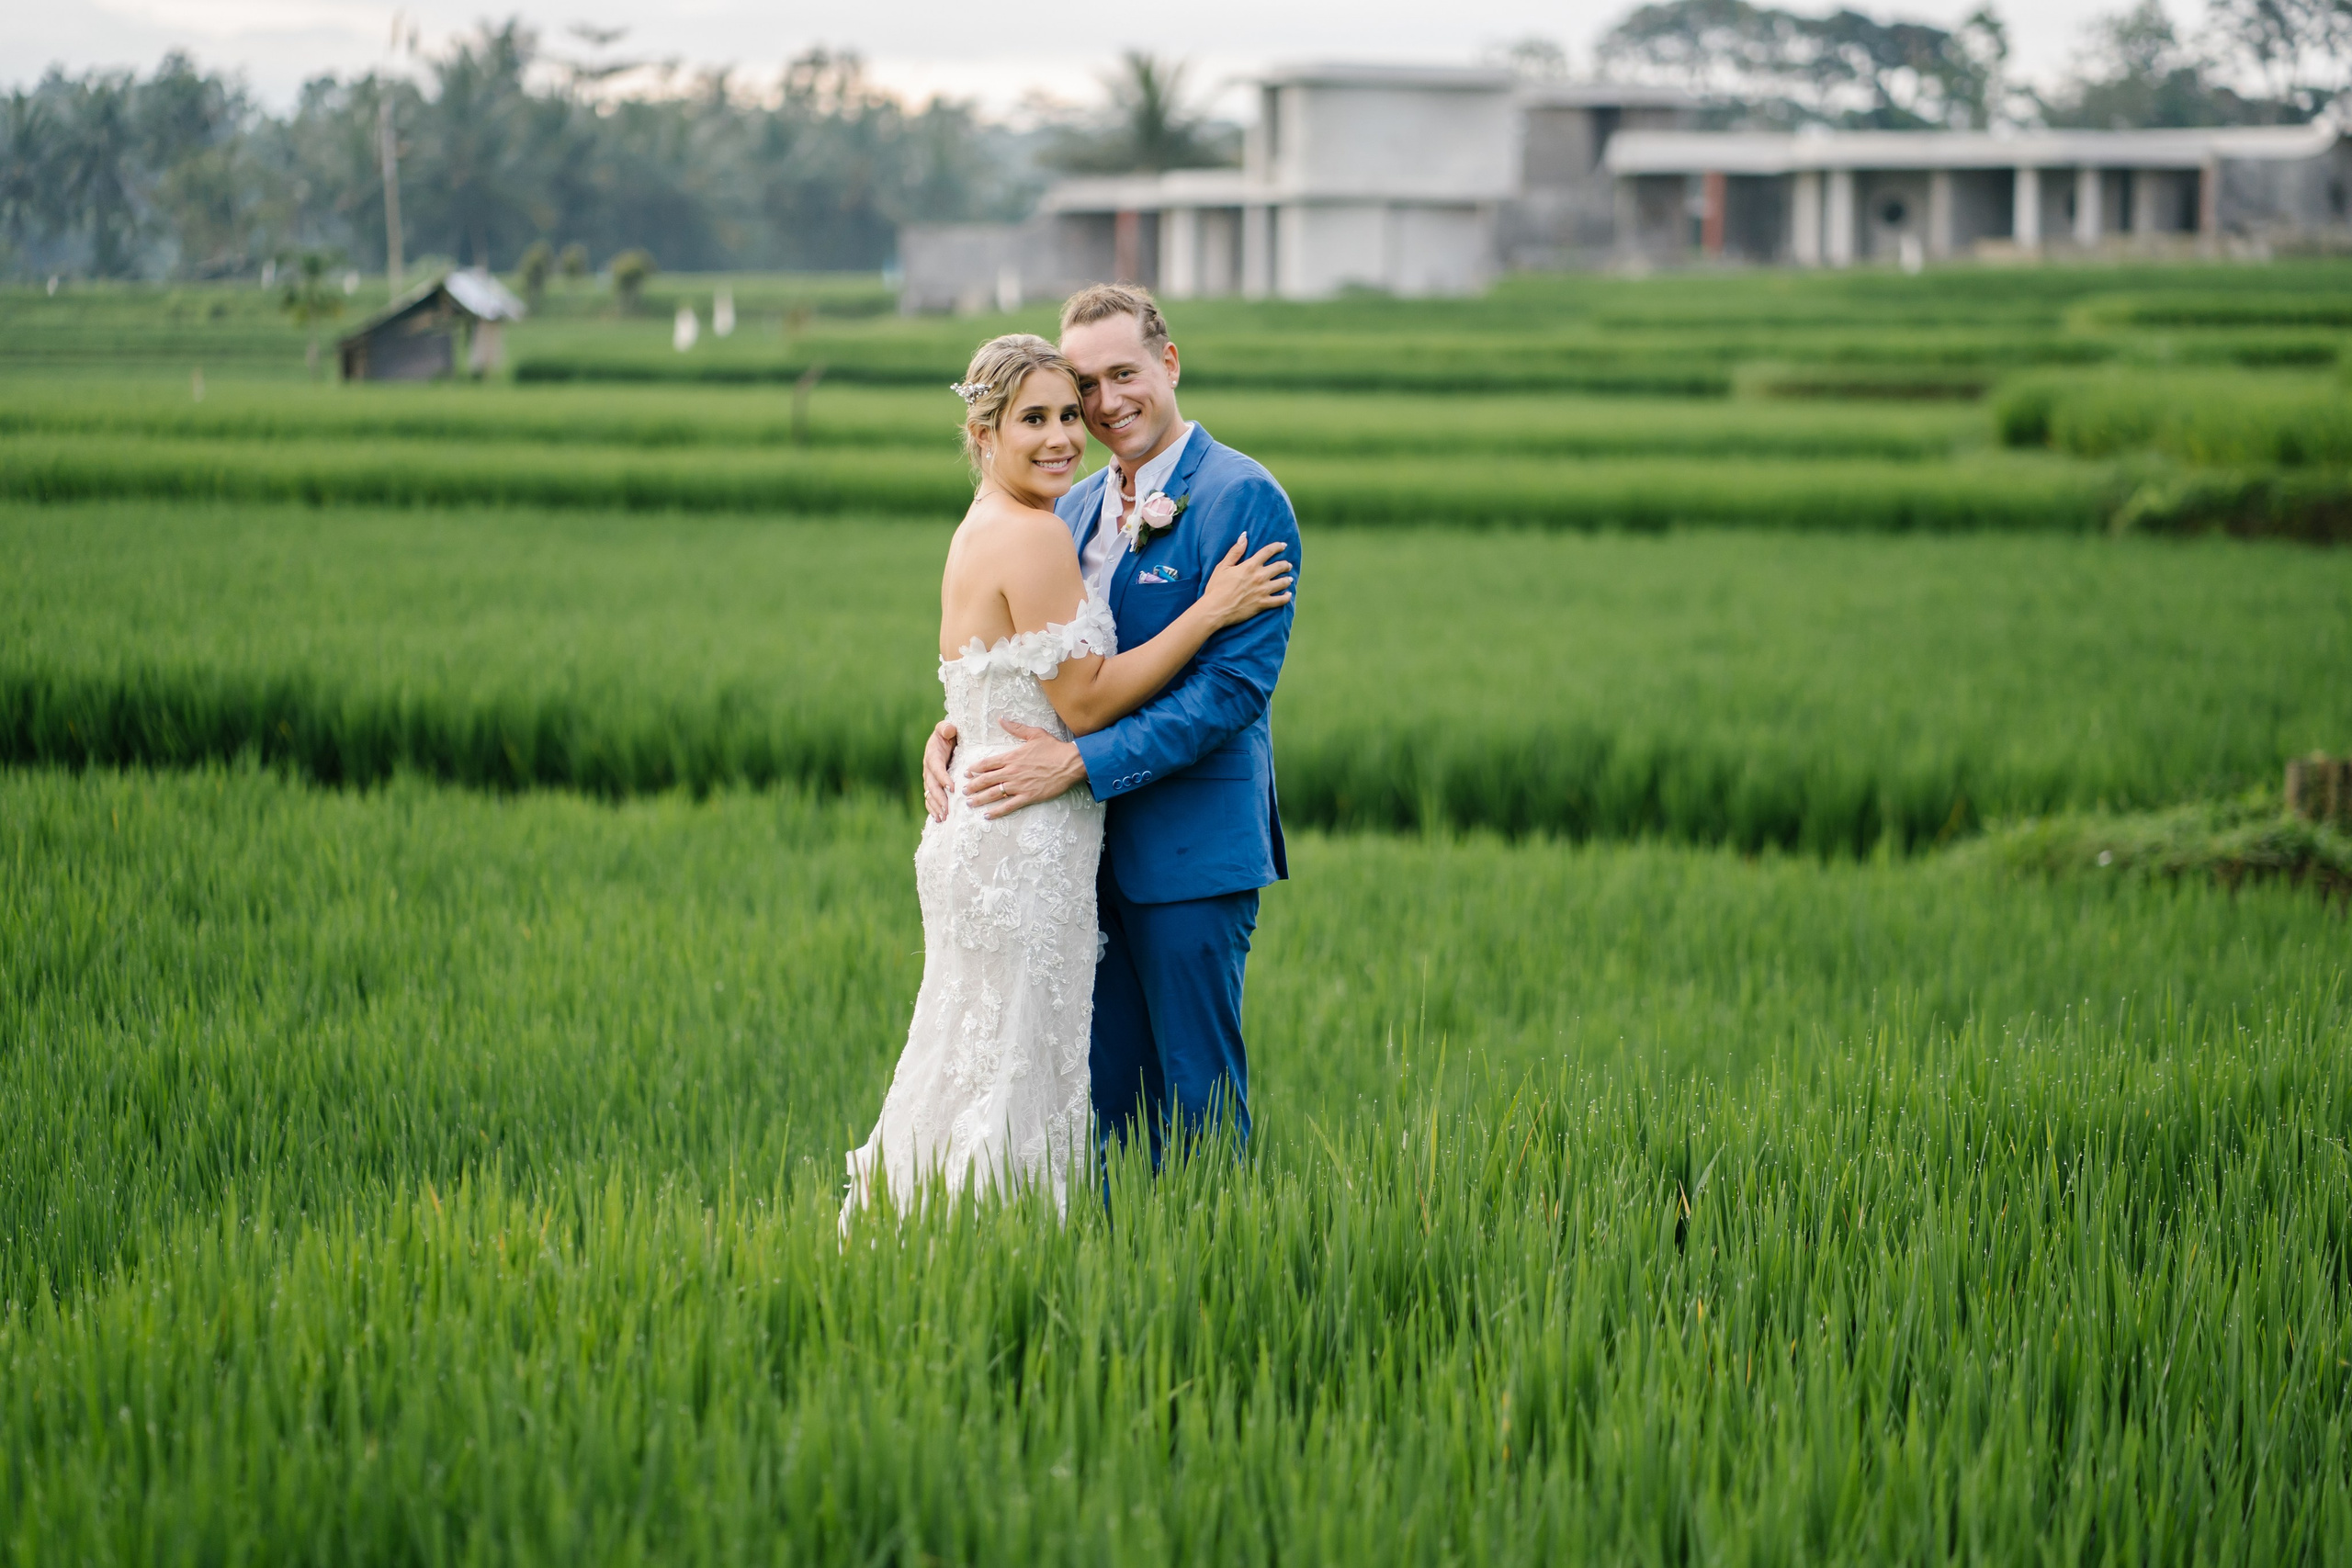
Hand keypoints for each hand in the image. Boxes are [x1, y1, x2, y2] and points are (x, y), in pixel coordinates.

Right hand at [922, 720, 957, 820]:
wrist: (944, 740)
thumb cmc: (948, 733)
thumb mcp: (947, 728)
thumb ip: (947, 728)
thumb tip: (949, 730)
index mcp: (932, 755)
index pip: (936, 768)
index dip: (943, 778)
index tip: (952, 788)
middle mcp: (928, 769)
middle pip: (932, 786)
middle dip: (940, 799)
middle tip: (948, 810)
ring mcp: (929, 779)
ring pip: (930, 795)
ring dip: (936, 807)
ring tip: (944, 818)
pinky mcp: (932, 786)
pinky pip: (930, 800)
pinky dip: (933, 810)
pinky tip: (939, 819)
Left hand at [961, 720, 1086, 818]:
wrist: (1070, 762)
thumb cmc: (1053, 748)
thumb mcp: (1034, 733)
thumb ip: (1015, 728)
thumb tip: (1001, 719)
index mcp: (1012, 757)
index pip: (987, 763)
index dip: (975, 768)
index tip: (967, 772)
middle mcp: (1012, 772)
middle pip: (986, 780)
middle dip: (973, 786)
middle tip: (963, 790)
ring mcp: (1019, 785)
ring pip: (994, 793)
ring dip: (979, 799)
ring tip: (969, 803)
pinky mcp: (1028, 796)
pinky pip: (1008, 806)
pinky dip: (997, 811)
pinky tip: (987, 815)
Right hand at [1196, 533, 1292, 629]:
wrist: (1215, 609)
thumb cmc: (1216, 587)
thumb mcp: (1223, 566)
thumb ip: (1235, 551)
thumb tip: (1244, 536)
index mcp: (1250, 566)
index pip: (1268, 552)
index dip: (1277, 546)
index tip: (1283, 545)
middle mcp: (1259, 577)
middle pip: (1279, 567)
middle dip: (1286, 564)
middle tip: (1288, 564)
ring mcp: (1263, 591)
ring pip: (1282, 583)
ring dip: (1288, 579)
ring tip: (1289, 578)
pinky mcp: (1263, 604)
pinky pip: (1280, 600)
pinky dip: (1286, 597)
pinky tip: (1288, 594)